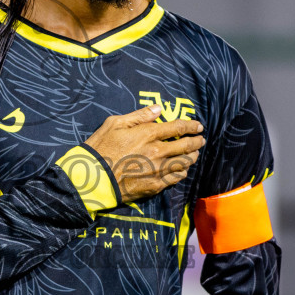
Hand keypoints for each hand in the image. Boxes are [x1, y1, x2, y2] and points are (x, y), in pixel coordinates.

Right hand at [84, 105, 204, 204]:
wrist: (93, 178)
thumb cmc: (101, 147)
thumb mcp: (115, 124)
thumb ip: (139, 116)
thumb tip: (158, 108)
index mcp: (148, 134)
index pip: (178, 127)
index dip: (192, 126)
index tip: (198, 126)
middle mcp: (158, 152)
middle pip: (186, 146)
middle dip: (197, 141)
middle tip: (201, 140)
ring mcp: (158, 170)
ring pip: (185, 163)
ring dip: (192, 157)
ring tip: (194, 154)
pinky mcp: (155, 185)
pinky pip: (176, 178)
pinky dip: (182, 172)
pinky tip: (182, 170)